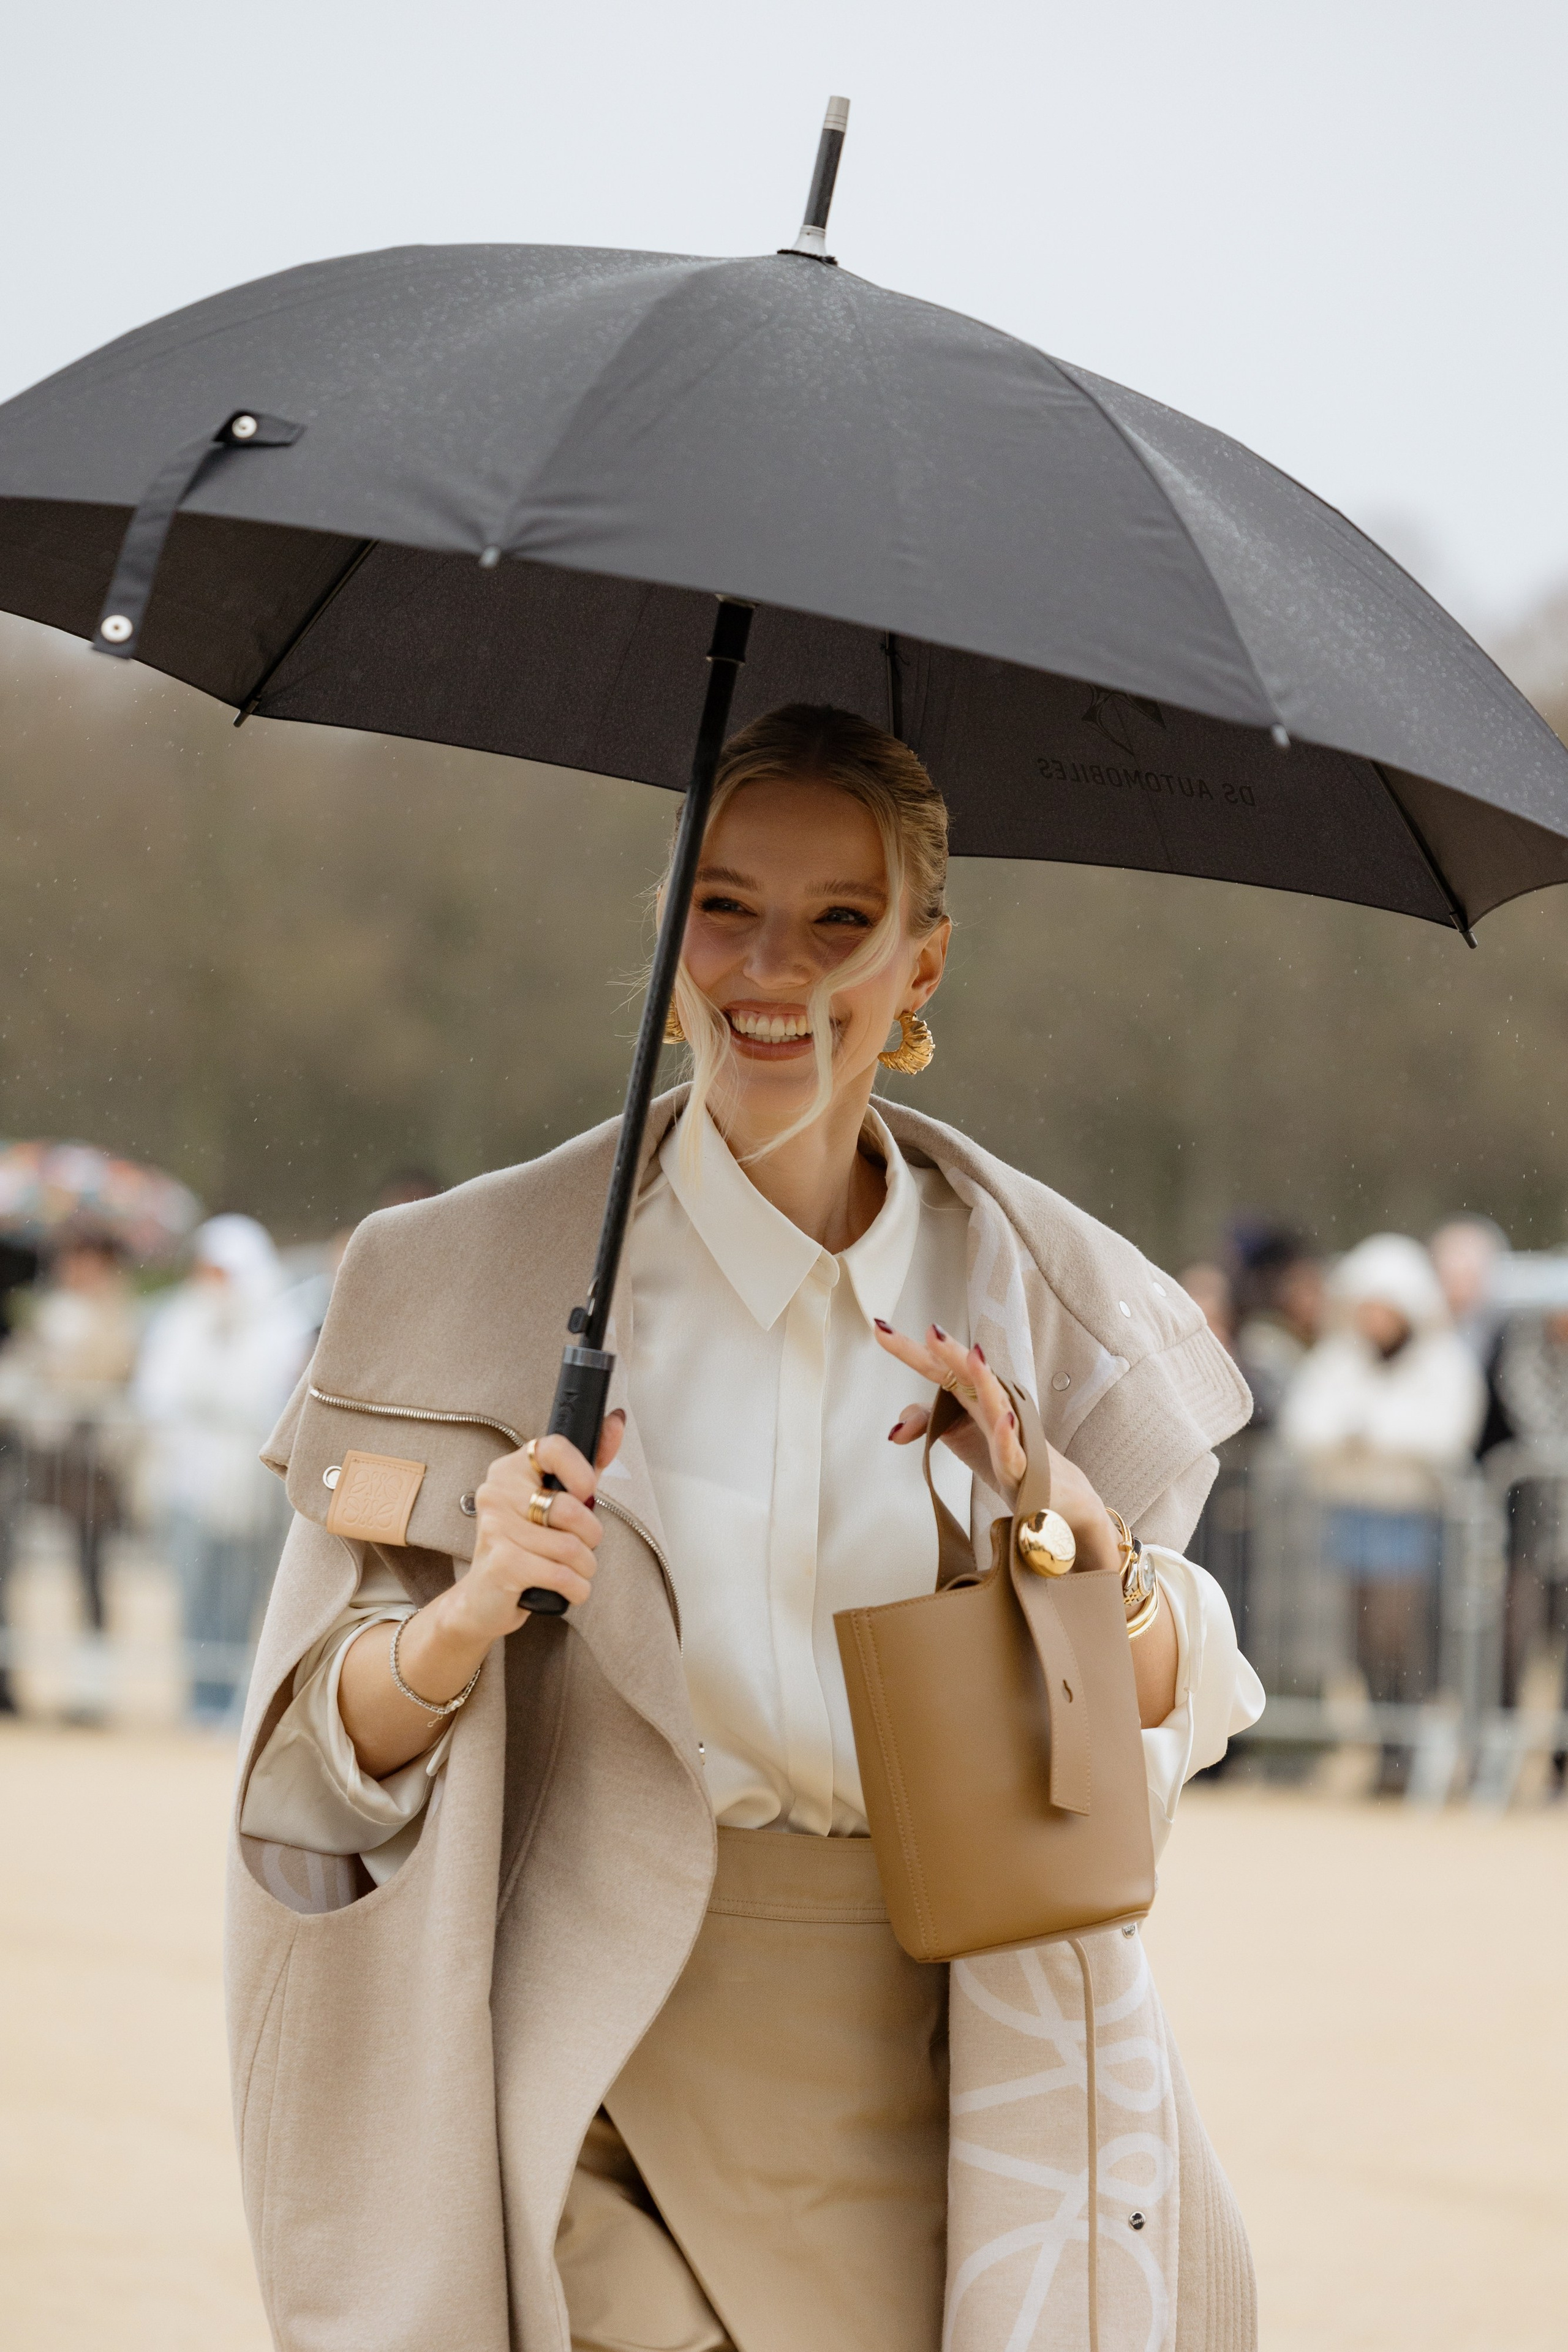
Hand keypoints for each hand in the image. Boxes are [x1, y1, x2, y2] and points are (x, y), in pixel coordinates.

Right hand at [445, 1414, 626, 1643]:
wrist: (484, 1597)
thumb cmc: (526, 1545)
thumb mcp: (559, 1499)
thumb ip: (589, 1463)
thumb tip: (617, 1421)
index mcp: (510, 1469)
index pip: (553, 1447)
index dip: (582, 1471)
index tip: (586, 1492)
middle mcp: (496, 1492)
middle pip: (570, 1508)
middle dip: (590, 1536)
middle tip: (578, 1546)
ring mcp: (495, 1528)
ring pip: (570, 1548)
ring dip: (584, 1567)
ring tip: (570, 1569)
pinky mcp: (501, 1564)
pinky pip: (561, 1575)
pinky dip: (576, 1588)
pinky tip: (567, 1588)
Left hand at [871, 1321, 1119, 1575]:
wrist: (1050, 1489)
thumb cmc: (999, 1452)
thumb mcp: (953, 1433)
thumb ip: (924, 1421)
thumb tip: (893, 1433)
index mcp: (972, 1393)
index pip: (937, 1368)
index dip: (909, 1350)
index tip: (879, 1328)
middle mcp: (993, 1403)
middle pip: (968, 1374)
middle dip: (951, 1352)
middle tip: (931, 1330)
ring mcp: (1011, 1431)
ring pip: (997, 1402)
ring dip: (985, 1380)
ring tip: (974, 1357)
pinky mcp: (1023, 1463)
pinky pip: (1014, 1448)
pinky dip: (1008, 1434)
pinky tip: (1006, 1419)